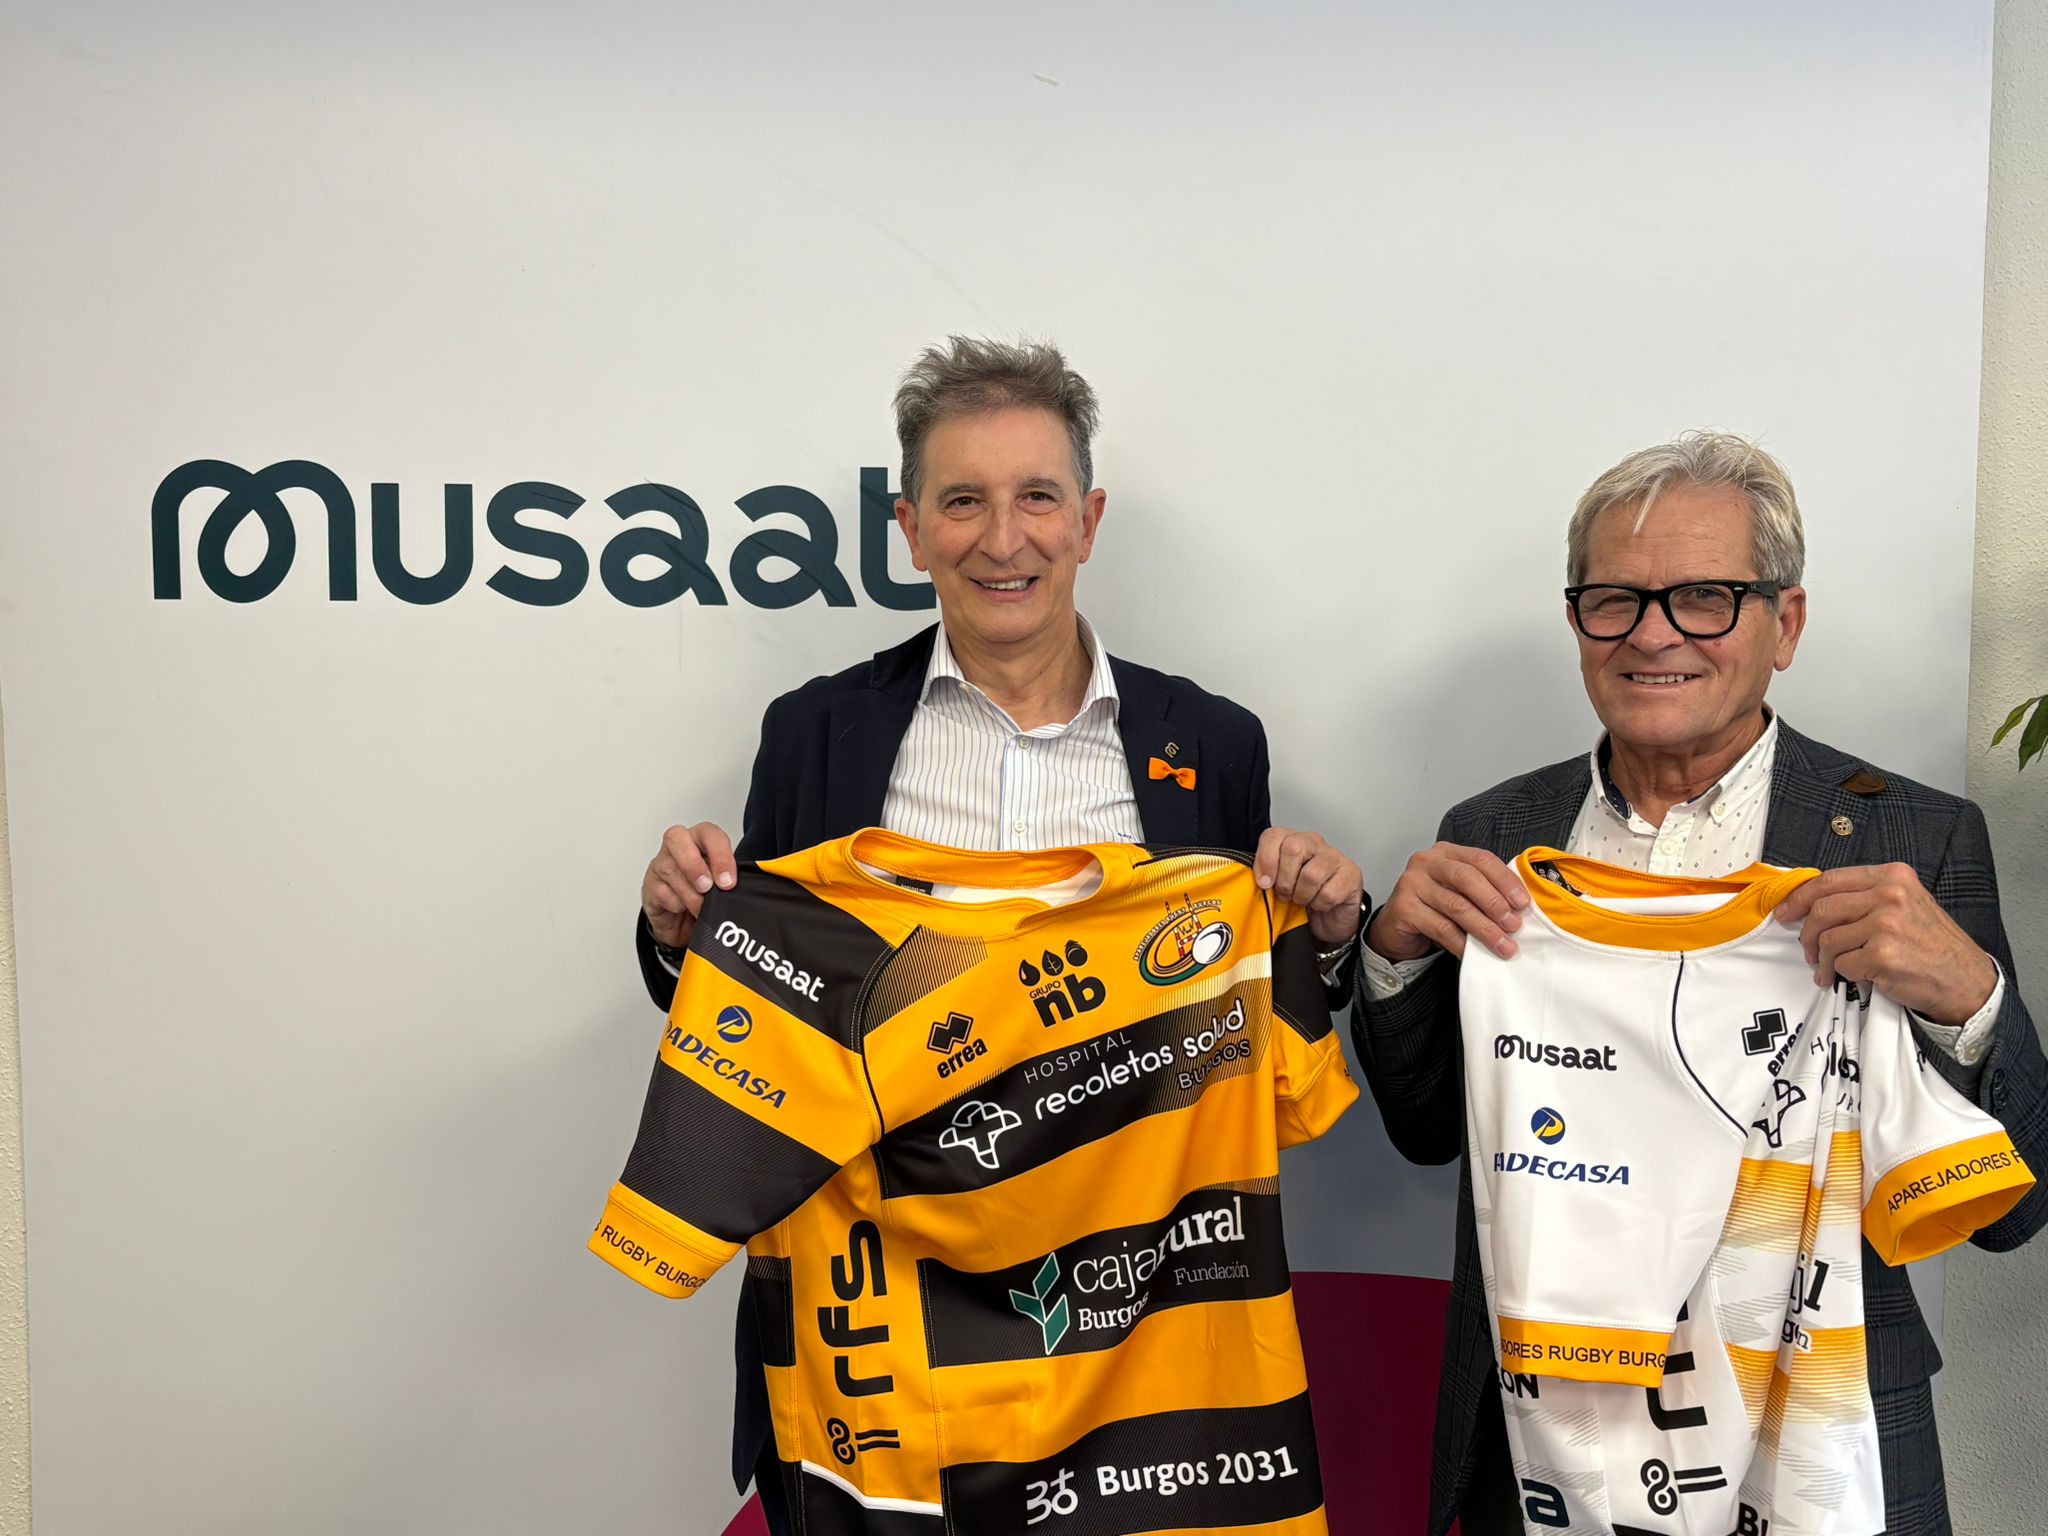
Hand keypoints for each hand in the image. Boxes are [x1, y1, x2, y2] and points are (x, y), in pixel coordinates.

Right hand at [641, 822, 737, 948]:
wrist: (683, 921)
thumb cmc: (705, 894)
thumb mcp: (722, 882)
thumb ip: (730, 877)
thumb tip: (752, 882)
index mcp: (700, 840)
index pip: (709, 833)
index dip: (720, 855)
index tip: (728, 881)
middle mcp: (678, 847)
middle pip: (677, 838)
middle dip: (694, 865)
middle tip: (708, 888)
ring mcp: (661, 864)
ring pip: (670, 869)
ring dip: (690, 893)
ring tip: (702, 908)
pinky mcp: (650, 886)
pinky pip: (661, 891)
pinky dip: (676, 904)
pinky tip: (683, 909)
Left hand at [1254, 827, 1366, 945]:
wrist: (1329, 919)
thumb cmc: (1302, 899)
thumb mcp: (1278, 886)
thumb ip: (1265, 877)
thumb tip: (1260, 879)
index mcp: (1292, 840)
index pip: (1273, 836)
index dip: (1265, 860)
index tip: (1265, 882)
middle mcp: (1314, 844)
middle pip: (1293, 848)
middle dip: (1285, 880)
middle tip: (1286, 894)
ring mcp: (1334, 857)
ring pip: (1311, 874)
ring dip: (1302, 895)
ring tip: (1304, 899)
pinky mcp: (1351, 874)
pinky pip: (1329, 892)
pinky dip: (1320, 904)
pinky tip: (1320, 903)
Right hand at [1366, 842, 1528, 962]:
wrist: (1396, 928)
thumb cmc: (1433, 908)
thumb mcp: (1459, 892)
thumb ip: (1482, 891)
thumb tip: (1519, 908)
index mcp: (1446, 852)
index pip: (1481, 859)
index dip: (1505, 880)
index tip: (1524, 903)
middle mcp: (1426, 863)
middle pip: (1467, 878)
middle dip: (1495, 903)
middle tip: (1514, 925)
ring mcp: (1412, 884)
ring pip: (1456, 906)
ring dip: (1484, 929)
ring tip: (1503, 945)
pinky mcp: (1403, 908)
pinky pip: (1441, 928)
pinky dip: (1462, 943)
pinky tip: (1474, 953)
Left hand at [1773, 863, 1997, 1025]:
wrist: (1967, 981)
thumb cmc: (1932, 946)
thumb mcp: (1906, 905)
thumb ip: (1865, 897)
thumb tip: (1813, 903)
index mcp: (1892, 877)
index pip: (1830, 880)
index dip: (1800, 898)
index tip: (1785, 912)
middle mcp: (1890, 895)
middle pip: (1822, 909)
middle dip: (1808, 934)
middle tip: (1809, 951)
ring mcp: (1886, 924)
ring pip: (1828, 939)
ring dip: (1823, 960)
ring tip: (1829, 971)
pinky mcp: (1882, 955)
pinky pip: (1842, 964)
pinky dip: (1842, 975)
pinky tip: (1854, 978)